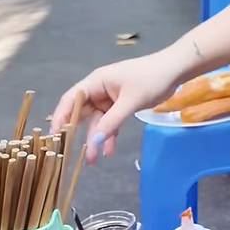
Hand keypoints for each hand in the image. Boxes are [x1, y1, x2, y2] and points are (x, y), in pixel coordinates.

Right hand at [50, 51, 185, 163]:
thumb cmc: (151, 78)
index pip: (71, 100)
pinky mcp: (121, 104)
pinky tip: (109, 150)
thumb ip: (112, 122)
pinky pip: (111, 122)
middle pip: (83, 113)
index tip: (54, 137)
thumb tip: (94, 140)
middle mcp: (99, 89)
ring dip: (96, 138)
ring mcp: (110, 97)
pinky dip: (110, 134)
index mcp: (96, 82)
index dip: (61, 117)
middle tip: (75, 155)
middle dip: (79, 134)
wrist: (175, 70)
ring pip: (98, 121)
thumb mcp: (130, 102)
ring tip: (93, 159)